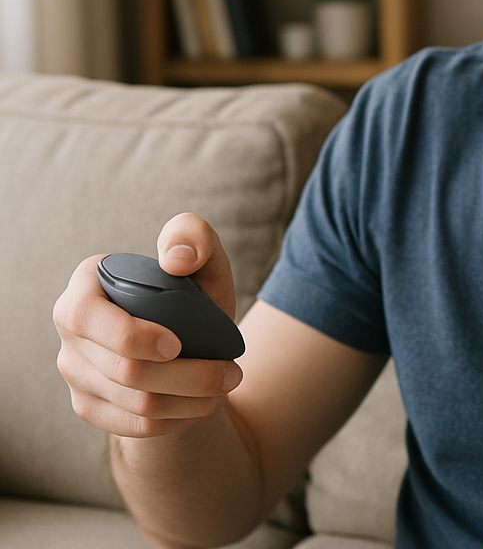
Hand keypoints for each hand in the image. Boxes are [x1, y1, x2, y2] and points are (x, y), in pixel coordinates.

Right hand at [53, 213, 242, 438]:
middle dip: (187, 376)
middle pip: (121, 369)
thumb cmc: (192, 290)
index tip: (177, 344)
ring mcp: (74, 370)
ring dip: (190, 401)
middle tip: (233, 372)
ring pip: (133, 402)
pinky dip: (176, 420)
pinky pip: (133, 426)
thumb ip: (193, 235)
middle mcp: (70, 328)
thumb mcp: (204, 257)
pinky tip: (204, 405)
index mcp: (86, 284)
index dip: (128, 336)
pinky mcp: (88, 405)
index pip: (84, 316)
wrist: (186, 338)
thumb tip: (175, 260)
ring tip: (227, 387)